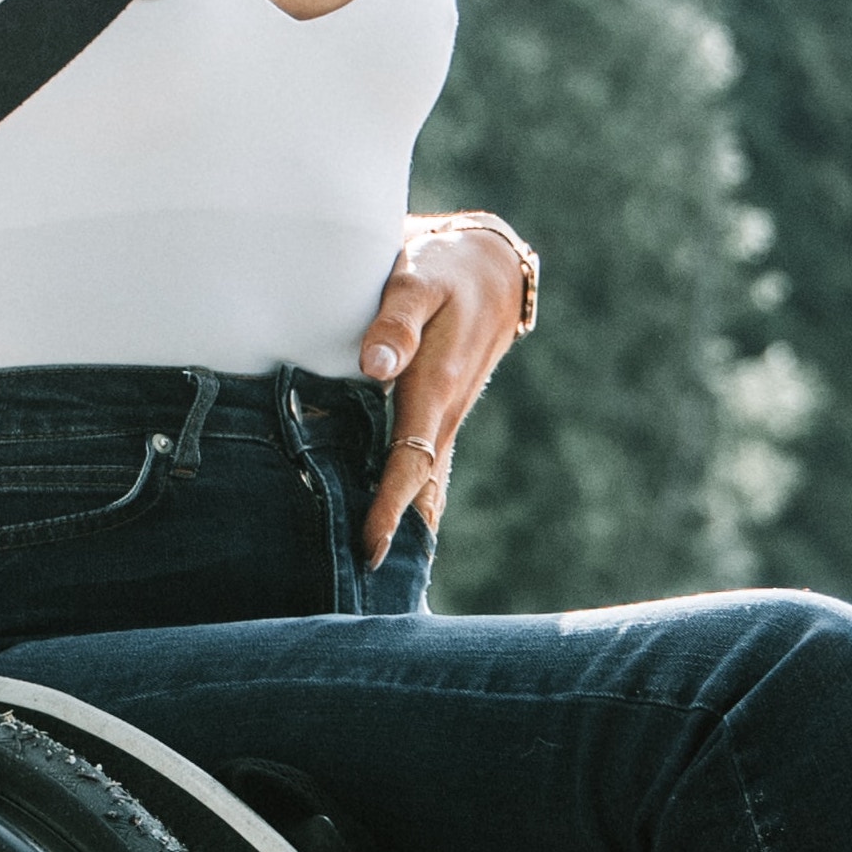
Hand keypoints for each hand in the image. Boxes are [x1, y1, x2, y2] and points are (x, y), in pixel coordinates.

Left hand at [352, 211, 532, 569]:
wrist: (489, 263)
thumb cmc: (443, 266)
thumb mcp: (416, 277)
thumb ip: (393, 319)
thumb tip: (375, 364)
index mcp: (434, 387)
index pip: (409, 462)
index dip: (388, 507)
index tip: (370, 549)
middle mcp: (445, 411)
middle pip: (420, 486)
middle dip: (396, 534)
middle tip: (362, 587)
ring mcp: (447, 414)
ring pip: (426, 479)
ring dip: (406, 522)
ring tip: (376, 575)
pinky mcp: (442, 408)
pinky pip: (426, 461)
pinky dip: (413, 495)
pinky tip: (397, 525)